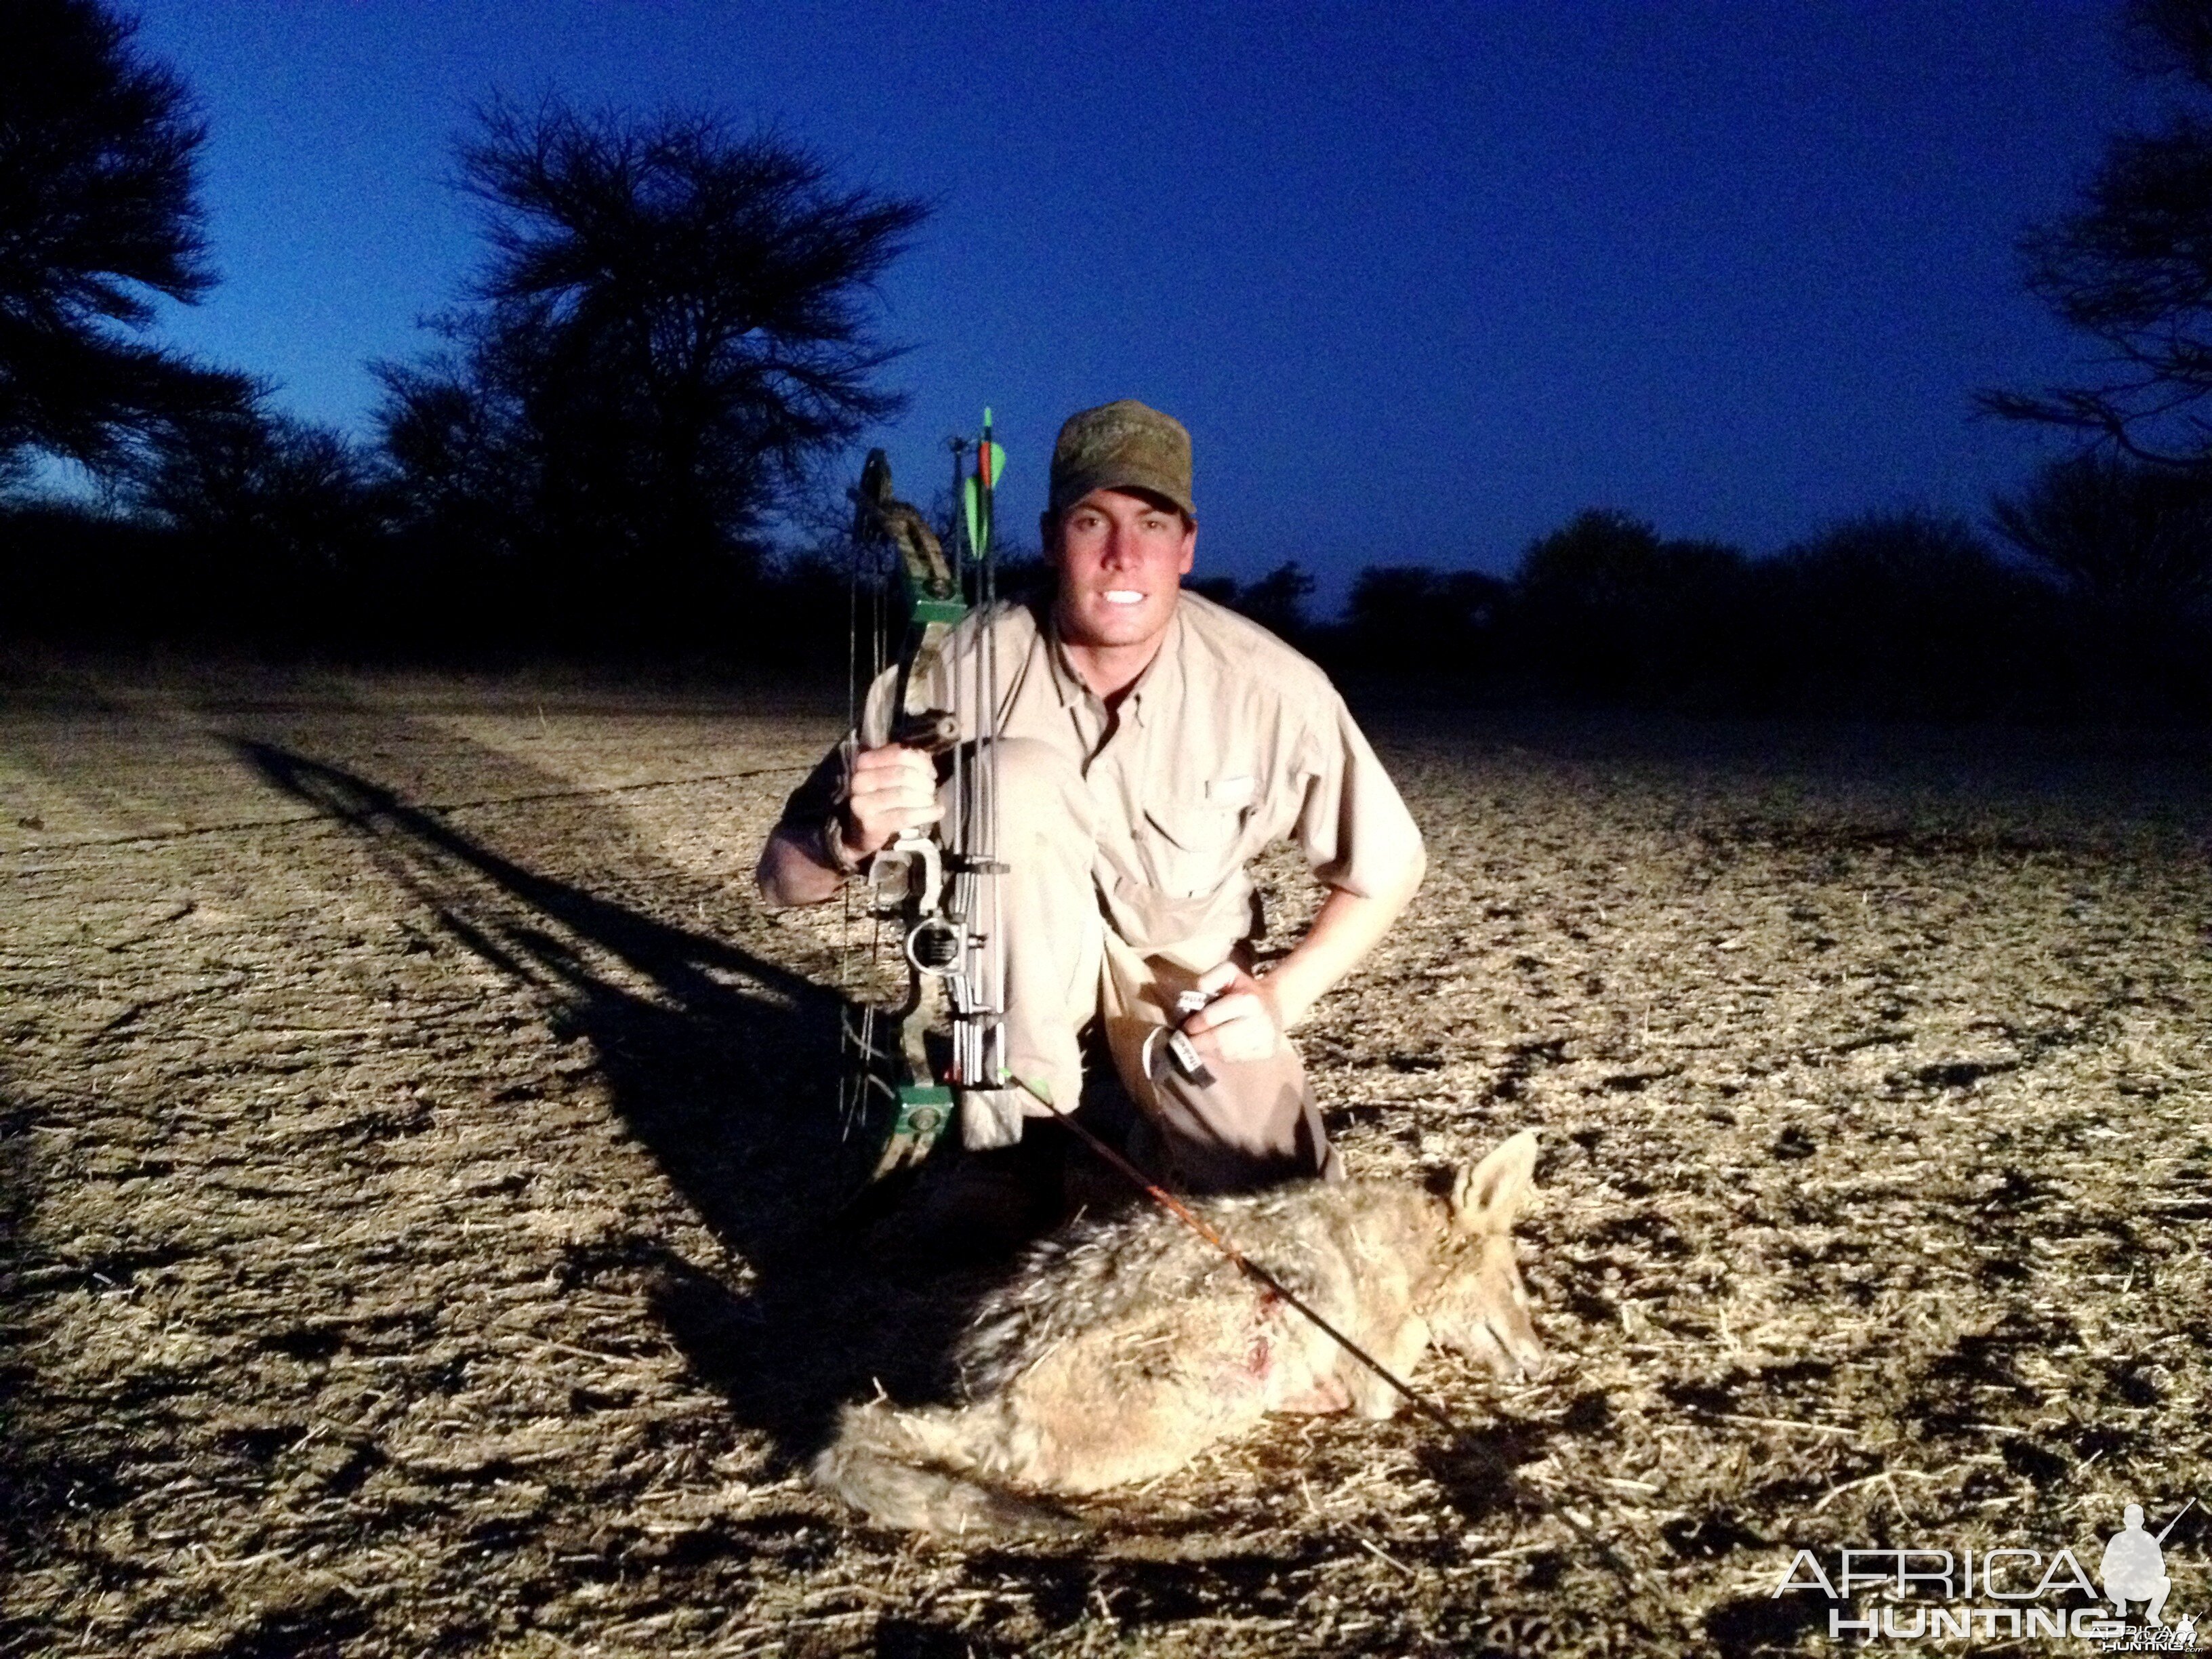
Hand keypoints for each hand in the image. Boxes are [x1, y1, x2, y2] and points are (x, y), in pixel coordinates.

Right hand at [841, 743, 941, 858]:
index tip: (931, 773)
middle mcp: (859, 781)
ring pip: (904, 794)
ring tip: (931, 801)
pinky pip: (905, 816)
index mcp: (864, 762)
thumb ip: (906, 761)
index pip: (900, 755)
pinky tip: (938, 811)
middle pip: (904, 775)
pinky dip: (927, 813)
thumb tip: (926, 758)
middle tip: (932, 789)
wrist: (859, 831)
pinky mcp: (871, 825)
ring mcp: (863, 804)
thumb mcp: (888, 773)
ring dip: (926, 798)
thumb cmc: (880, 797)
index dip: (922, 763)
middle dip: (925, 782)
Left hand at [1180, 960, 1281, 1064]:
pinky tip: (1214, 1050)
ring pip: (1226, 1053)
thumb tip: (1195, 995)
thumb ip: (1209, 979)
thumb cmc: (1244, 988)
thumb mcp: (1228, 973)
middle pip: (1219, 1040)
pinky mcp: (1267, 1051)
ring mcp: (1266, 1039)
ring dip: (1207, 1052)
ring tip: (1198, 1046)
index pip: (1212, 1018)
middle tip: (1187, 1042)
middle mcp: (1260, 1021)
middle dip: (1198, 1042)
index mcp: (1249, 1000)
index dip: (1195, 1024)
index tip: (1186, 1027)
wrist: (1274, 1003)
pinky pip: (1236, 1059)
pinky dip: (1220, 1057)